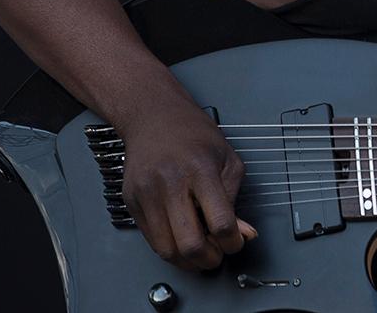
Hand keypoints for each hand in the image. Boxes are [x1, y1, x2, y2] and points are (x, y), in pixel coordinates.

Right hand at [119, 95, 256, 270]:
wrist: (153, 116)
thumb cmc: (193, 134)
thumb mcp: (227, 158)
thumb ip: (235, 198)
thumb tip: (244, 233)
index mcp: (201, 170)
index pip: (220, 222)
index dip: (233, 242)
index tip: (237, 242)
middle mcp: (170, 183)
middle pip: (190, 244)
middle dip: (210, 260)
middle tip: (218, 255)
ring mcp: (147, 194)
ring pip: (167, 250)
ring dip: (188, 261)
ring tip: (201, 251)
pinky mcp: (132, 202)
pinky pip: (151, 240)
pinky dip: (170, 249)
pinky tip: (182, 239)